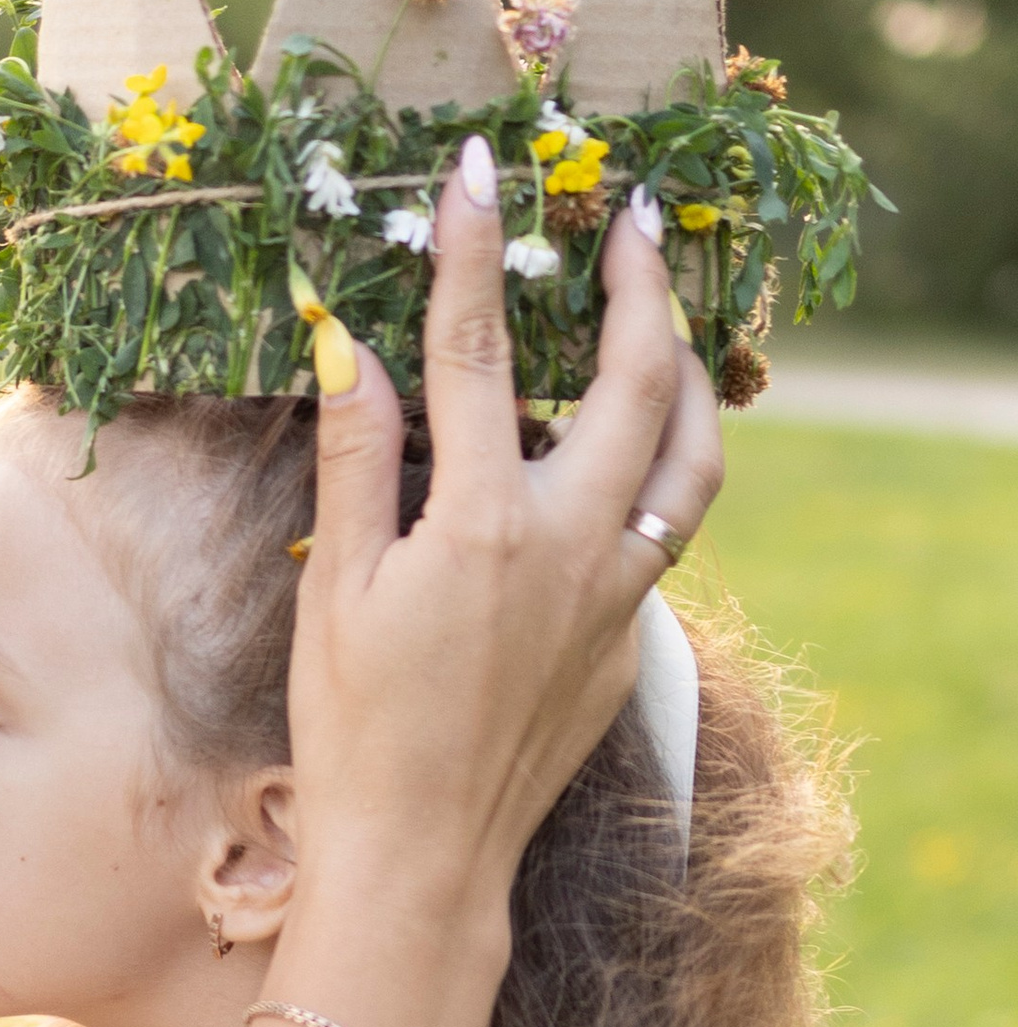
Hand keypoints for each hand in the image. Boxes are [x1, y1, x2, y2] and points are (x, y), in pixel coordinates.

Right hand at [288, 149, 723, 903]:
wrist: (421, 855)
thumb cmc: (354, 730)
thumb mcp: (335, 589)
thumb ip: (356, 460)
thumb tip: (348, 345)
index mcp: (483, 525)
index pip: (481, 352)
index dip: (474, 250)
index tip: (476, 171)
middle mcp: (570, 547)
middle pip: (632, 380)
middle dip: (636, 286)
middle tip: (629, 219)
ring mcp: (614, 593)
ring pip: (691, 456)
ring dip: (688, 374)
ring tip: (669, 321)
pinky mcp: (628, 636)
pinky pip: (672, 526)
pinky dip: (669, 463)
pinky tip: (638, 446)